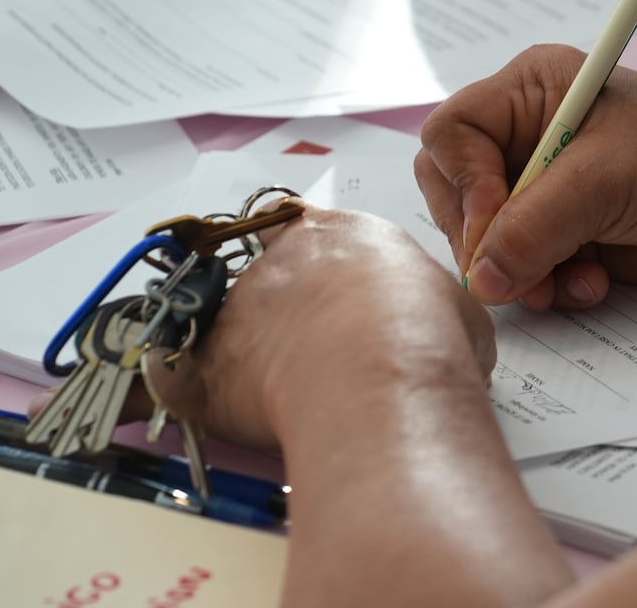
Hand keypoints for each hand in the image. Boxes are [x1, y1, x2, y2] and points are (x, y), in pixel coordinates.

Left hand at [45, 205, 496, 452]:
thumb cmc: (427, 338)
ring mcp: (235, 310)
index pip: (306, 225)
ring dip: (241, 355)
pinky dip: (185, 391)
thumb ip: (432, 309)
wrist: (379, 378)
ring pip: (220, 325)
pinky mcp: (202, 365)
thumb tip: (439, 331)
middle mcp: (280, 261)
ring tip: (279, 397)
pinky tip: (218, 411)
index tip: (319, 281)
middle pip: (259, 273)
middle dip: (275, 308)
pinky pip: (177, 375)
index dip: (308, 254)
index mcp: (344, 236)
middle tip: (308, 350)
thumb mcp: (459, 311)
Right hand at [415, 44, 636, 308]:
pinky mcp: (567, 234)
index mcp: (531, 91)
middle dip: (486, 240)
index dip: (464, 185)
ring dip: (522, 273)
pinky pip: (524, 271)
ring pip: (487, 242)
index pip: (451, 135)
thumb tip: (481, 280)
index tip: (495, 224)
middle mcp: (529, 135)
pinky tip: (594, 284)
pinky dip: (550, 286)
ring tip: (568, 282)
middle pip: (456, 194)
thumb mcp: (603, 181)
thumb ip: (533, 229)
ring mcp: (546, 188)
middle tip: (520, 271)